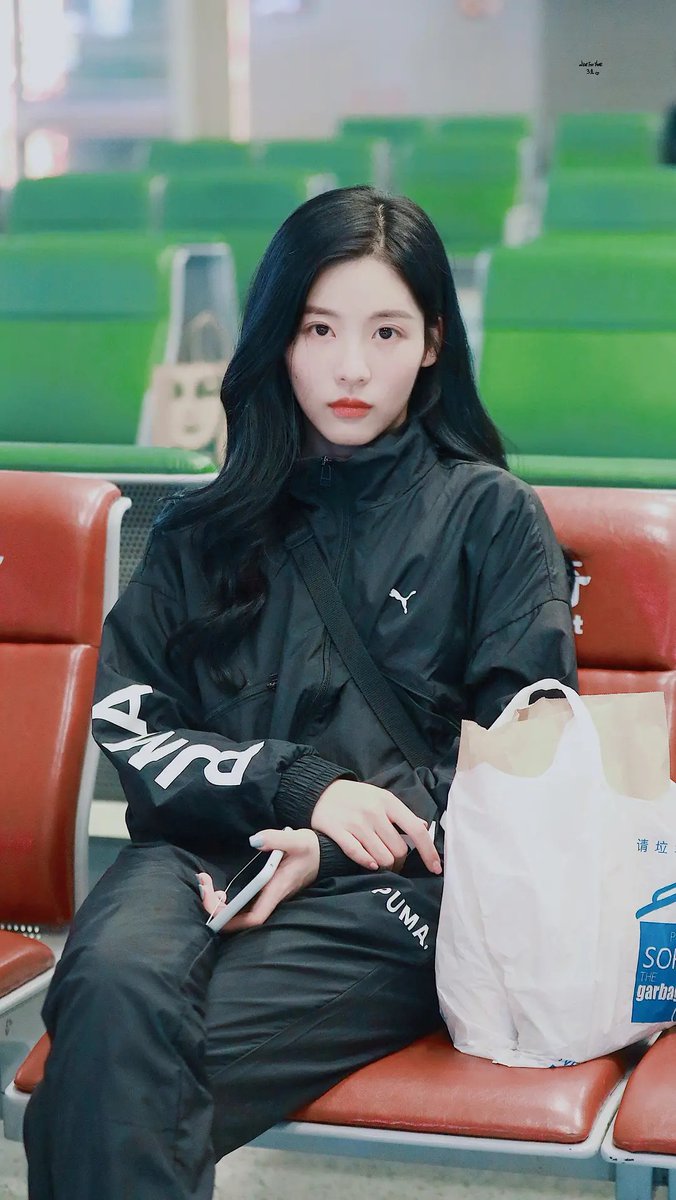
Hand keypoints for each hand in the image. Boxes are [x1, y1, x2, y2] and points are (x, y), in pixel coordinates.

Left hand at [197, 828, 319, 932]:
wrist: (325, 853)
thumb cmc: (310, 848)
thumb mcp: (295, 839)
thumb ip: (275, 839)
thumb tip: (254, 841)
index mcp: (277, 889)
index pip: (254, 917)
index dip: (232, 919)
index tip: (214, 905)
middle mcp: (272, 898)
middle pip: (243, 920)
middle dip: (218, 912)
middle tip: (203, 889)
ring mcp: (270, 897)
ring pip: (242, 914)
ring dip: (221, 907)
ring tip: (207, 886)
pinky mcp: (268, 893)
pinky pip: (245, 906)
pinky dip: (228, 903)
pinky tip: (219, 890)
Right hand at [311, 779, 441, 874]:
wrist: (321, 791)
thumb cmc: (357, 797)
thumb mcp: (382, 798)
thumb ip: (403, 814)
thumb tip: (424, 827)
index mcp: (388, 802)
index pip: (416, 831)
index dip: (429, 852)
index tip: (436, 868)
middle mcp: (374, 812)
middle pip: (399, 850)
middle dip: (400, 861)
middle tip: (394, 861)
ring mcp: (355, 823)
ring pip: (382, 858)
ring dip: (384, 866)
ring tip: (381, 862)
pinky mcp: (338, 832)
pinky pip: (359, 855)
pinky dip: (367, 863)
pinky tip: (370, 863)